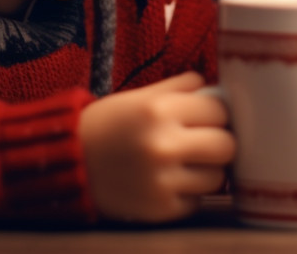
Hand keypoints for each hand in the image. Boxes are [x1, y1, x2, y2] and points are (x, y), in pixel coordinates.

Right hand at [80, 71, 235, 222]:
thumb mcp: (140, 96)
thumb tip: (216, 88)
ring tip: (186, 164)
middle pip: (226, 146)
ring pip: (217, 177)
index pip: (220, 110)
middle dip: (218, 142)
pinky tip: (169, 182)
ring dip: (206, 170)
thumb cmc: (108, 124)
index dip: (216, 113)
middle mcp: (163, 145)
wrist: (69, 163)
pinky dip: (188, 193)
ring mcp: (162, 181)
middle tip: (203, 142)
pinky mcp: (159, 209)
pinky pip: (196, 201)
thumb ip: (181, 87)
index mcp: (159, 110)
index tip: (207, 118)